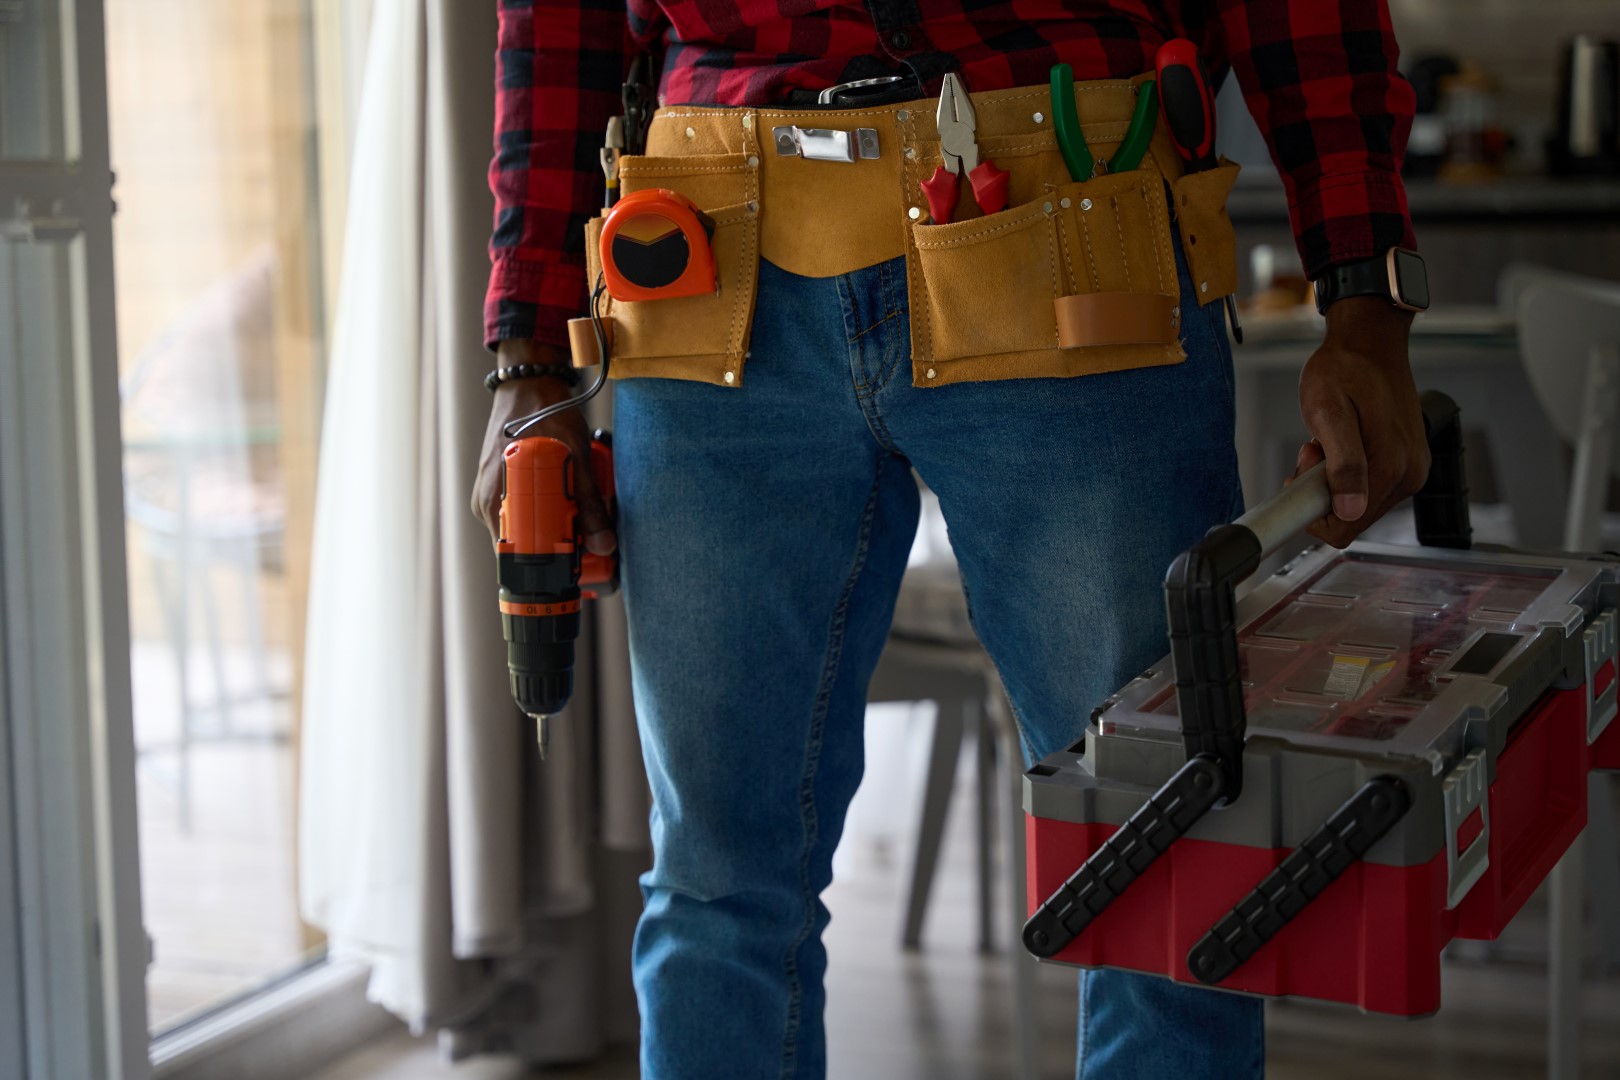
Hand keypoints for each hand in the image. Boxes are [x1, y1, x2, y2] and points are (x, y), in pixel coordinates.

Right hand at [471, 341, 616, 554]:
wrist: (530, 381)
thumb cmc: (545, 413)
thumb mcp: (573, 458)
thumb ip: (587, 503)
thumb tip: (603, 546)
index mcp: (493, 502)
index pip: (511, 557)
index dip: (542, 569)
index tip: (571, 569)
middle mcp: (487, 503)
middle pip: (520, 545)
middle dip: (553, 550)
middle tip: (585, 545)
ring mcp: (493, 494)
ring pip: (524, 528)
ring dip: (551, 531)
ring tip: (580, 523)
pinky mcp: (503, 486)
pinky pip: (524, 511)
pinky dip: (545, 514)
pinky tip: (567, 505)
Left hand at [1294, 296, 1429, 547]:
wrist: (1369, 344)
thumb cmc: (1344, 370)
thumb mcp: (1329, 413)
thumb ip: (1342, 464)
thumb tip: (1350, 511)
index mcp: (1392, 467)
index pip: (1345, 528)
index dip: (1314, 510)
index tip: (1301, 475)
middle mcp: (1410, 474)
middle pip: (1352, 517)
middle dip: (1324, 491)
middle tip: (1314, 449)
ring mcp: (1412, 469)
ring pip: (1358, 502)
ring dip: (1334, 480)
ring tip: (1328, 441)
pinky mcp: (1408, 462)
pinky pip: (1369, 486)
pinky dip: (1348, 471)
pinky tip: (1343, 442)